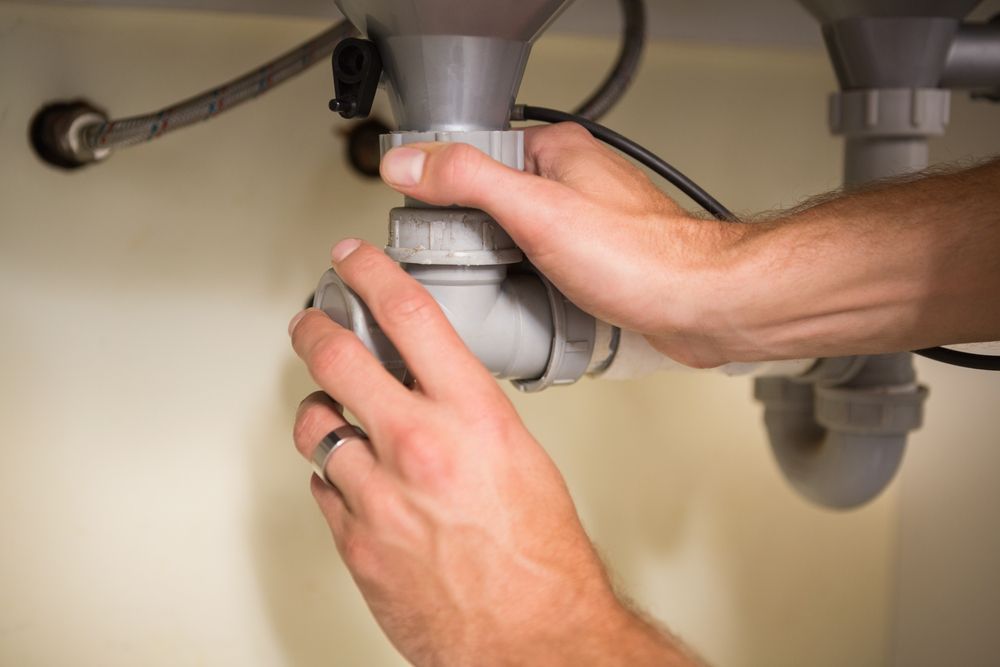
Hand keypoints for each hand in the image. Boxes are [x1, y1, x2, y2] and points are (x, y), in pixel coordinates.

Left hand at [289, 239, 690, 665]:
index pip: (409, 314)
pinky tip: (353, 479)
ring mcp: (377, 496)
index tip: (352, 259)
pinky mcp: (354, 541)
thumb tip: (435, 387)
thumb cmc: (539, 555)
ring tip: (334, 413)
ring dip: (321, 411)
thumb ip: (470, 413)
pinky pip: (321, 488)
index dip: (371, 273)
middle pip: (337, 356)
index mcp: (471, 417)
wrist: (531, 637)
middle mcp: (418, 448)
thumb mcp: (520, 455)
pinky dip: (332, 476)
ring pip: (316, 424)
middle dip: (314, 328)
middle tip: (311, 322)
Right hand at [378, 123, 747, 367]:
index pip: (475, 153)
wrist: (702, 307)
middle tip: (459, 264)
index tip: (425, 220)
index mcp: (558, 152)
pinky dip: (527, 283)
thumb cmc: (642, 258)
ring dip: (499, 263)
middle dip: (471, 235)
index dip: (444, 187)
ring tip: (490, 286)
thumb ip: (469, 180)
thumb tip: (410, 163)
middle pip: (491, 199)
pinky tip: (524, 300)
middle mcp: (572, 180)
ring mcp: (584, 221)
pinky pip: (541, 265)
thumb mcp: (537, 211)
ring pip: (517, 236)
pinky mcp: (594, 259)